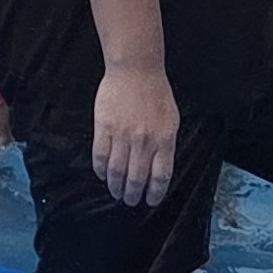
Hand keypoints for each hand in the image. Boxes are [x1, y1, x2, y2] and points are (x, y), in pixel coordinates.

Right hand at [92, 62, 181, 207]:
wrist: (136, 70)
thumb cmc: (156, 93)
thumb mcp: (172, 119)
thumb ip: (166, 144)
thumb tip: (159, 167)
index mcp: (164, 140)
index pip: (160, 176)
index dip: (155, 193)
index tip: (150, 201)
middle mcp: (144, 141)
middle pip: (137, 178)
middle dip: (133, 194)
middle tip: (130, 201)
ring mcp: (123, 135)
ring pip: (117, 170)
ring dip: (116, 186)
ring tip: (116, 193)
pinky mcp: (104, 128)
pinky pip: (100, 155)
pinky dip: (100, 169)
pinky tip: (102, 175)